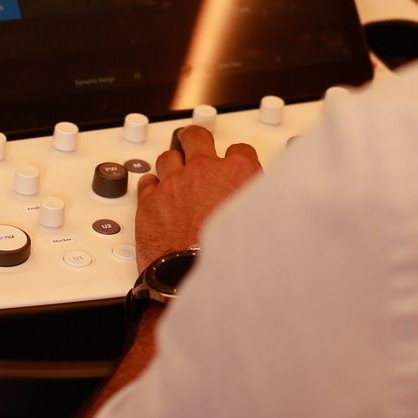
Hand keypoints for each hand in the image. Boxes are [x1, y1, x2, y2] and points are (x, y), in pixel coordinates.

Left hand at [135, 124, 261, 271]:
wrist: (191, 279)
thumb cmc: (228, 259)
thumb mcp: (263, 228)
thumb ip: (260, 208)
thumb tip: (271, 212)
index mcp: (237, 174)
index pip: (240, 150)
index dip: (238, 158)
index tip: (235, 163)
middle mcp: (204, 172)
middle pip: (196, 137)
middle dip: (196, 140)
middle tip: (196, 144)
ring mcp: (174, 184)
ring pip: (168, 158)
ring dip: (173, 164)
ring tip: (175, 173)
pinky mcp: (149, 201)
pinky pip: (147, 182)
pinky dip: (152, 186)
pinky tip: (157, 193)